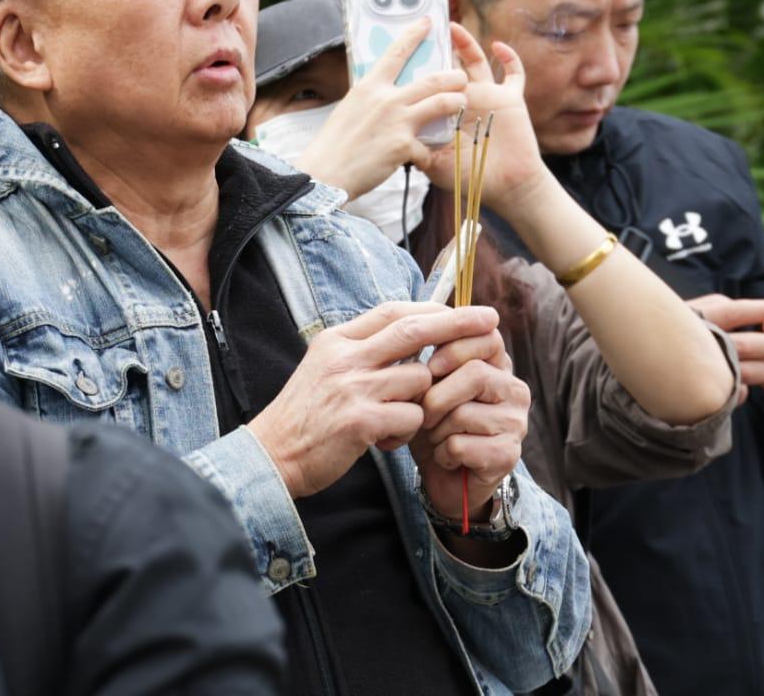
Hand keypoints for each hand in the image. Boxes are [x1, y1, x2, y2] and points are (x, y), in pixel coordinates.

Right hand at [247, 302, 499, 498]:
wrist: (272, 455)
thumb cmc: (304, 415)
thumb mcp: (325, 367)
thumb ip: (362, 350)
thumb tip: (409, 333)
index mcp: (337, 340)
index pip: (392, 312)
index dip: (431, 308)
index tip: (462, 309)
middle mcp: (346, 358)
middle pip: (414, 330)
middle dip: (457, 324)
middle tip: (490, 320)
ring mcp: (353, 388)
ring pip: (418, 381)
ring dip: (420, 403)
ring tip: (395, 421)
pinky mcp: (360, 422)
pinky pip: (411, 418)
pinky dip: (407, 432)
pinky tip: (385, 441)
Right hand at [296, 18, 466, 197]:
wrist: (325, 174)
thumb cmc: (335, 144)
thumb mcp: (350, 108)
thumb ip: (372, 97)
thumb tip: (388, 92)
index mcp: (369, 86)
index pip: (396, 52)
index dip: (414, 34)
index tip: (428, 22)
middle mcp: (386, 99)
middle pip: (432, 79)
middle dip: (453, 76)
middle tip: (461, 77)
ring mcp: (397, 121)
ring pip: (442, 103)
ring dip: (457, 102)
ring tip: (461, 104)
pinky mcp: (404, 145)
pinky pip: (428, 145)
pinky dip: (429, 151)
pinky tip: (425, 156)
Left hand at [411, 319, 528, 523]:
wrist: (445, 476)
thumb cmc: (435, 424)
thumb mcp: (430, 386)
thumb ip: (431, 360)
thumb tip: (416, 332)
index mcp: (498, 366)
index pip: (488, 337)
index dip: (454, 347)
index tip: (431, 366)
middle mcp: (514, 389)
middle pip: (474, 373)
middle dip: (435, 396)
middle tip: (424, 414)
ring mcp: (516, 423)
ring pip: (463, 413)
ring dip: (436, 430)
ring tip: (437, 439)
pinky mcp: (509, 455)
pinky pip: (461, 445)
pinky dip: (443, 454)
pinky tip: (447, 458)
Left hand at [419, 26, 550, 218]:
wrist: (506, 188)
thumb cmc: (471, 178)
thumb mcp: (435, 164)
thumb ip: (416, 150)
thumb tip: (391, 139)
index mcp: (444, 111)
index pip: (428, 83)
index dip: (419, 66)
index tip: (403, 48)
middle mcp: (464, 99)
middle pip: (449, 66)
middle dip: (439, 48)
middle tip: (426, 29)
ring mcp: (487, 97)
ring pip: (476, 63)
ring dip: (466, 44)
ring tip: (453, 28)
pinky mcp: (510, 99)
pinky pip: (514, 74)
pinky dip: (510, 58)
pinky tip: (499, 46)